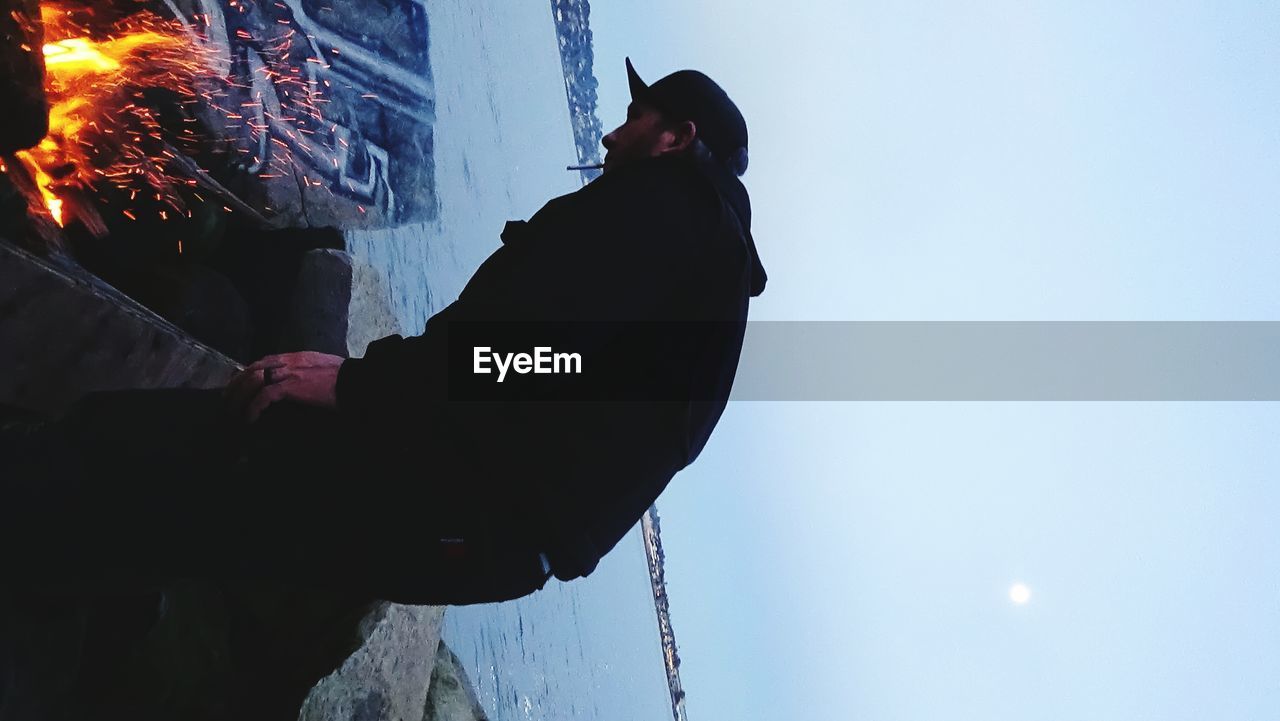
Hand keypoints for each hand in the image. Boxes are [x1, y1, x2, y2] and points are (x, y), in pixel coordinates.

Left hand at [224, 351, 344, 422]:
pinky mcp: (290, 387)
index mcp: (295, 357)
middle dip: (236, 384)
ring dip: (239, 397)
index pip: (263, 361)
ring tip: (233, 412)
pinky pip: (263, 396)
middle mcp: (288, 361)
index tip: (239, 385)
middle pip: (252, 369)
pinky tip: (249, 418)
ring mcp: (288, 372)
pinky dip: (253, 407)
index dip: (248, 373)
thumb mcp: (323, 367)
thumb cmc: (345, 378)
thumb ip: (308, 370)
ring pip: (253, 381)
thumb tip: (301, 380)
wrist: (355, 381)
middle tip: (227, 399)